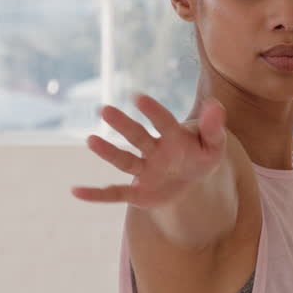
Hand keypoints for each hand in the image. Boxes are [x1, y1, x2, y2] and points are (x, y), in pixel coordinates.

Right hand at [72, 95, 226, 207]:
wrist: (191, 179)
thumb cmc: (201, 155)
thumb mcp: (214, 145)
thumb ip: (214, 128)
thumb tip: (216, 105)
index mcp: (173, 137)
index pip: (164, 123)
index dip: (154, 112)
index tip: (138, 98)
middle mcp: (153, 150)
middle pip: (137, 137)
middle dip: (123, 125)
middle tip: (104, 109)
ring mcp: (144, 171)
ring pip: (124, 161)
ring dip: (108, 152)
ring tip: (90, 140)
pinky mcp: (138, 193)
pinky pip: (115, 194)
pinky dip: (96, 195)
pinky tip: (76, 191)